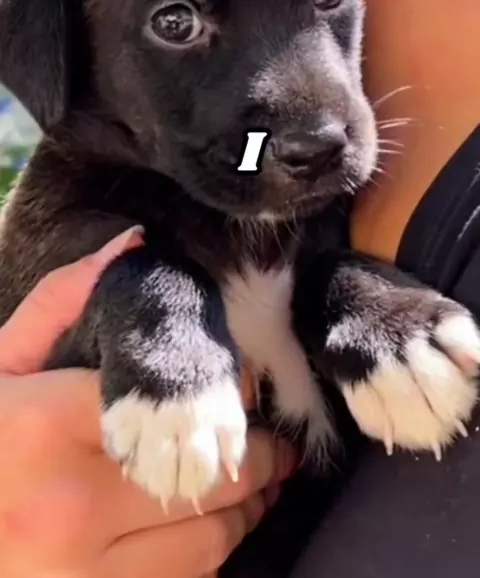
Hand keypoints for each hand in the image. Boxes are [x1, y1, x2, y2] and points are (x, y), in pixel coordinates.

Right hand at [0, 229, 295, 576]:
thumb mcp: (2, 363)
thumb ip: (61, 301)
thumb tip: (133, 242)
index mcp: (44, 427)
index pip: (175, 400)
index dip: (223, 391)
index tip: (244, 385)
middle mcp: (68, 506)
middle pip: (210, 473)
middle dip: (260, 454)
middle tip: (274, 439)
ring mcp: (81, 572)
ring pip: (211, 537)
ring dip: (248, 507)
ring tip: (258, 481)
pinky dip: (213, 553)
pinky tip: (215, 527)